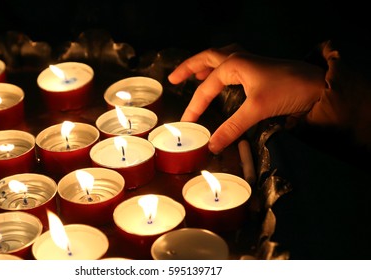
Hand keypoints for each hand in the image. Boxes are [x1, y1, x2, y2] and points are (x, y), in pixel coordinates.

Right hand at [168, 46, 325, 153]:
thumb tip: (212, 146)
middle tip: (173, 79)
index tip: (186, 122)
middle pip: (207, 58)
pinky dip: (220, 68)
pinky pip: (232, 63)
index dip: (194, 105)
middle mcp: (240, 59)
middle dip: (189, 67)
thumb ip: (232, 127)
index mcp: (235, 64)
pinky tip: (221, 77)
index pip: (207, 87)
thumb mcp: (256, 109)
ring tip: (193, 74)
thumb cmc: (287, 91)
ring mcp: (249, 62)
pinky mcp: (258, 70)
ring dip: (204, 64)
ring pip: (220, 57)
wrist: (318, 87)